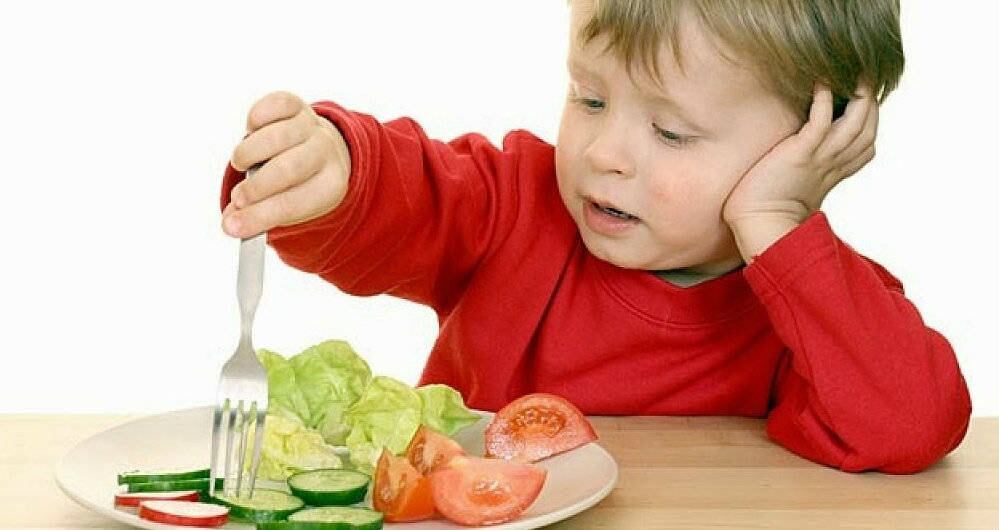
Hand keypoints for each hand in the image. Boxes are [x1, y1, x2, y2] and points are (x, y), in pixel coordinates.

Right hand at [222, 91, 350, 237]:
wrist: (322, 151)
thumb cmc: (298, 184)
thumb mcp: (287, 205)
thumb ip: (257, 213)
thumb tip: (230, 223)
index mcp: (330, 186)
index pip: (293, 204)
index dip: (259, 216)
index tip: (230, 227)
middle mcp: (326, 153)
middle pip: (287, 170)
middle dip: (255, 187)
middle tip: (237, 198)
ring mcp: (311, 126)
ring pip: (275, 138)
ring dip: (248, 154)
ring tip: (241, 164)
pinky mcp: (296, 105)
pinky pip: (272, 108)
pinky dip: (255, 120)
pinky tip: (252, 133)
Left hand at [722, 83, 878, 259]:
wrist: (759, 225)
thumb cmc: (767, 205)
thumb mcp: (795, 181)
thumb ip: (802, 165)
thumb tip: (792, 152)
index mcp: (833, 172)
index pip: (865, 144)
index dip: (871, 120)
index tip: (867, 98)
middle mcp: (833, 164)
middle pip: (868, 129)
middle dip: (872, 101)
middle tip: (867, 74)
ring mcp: (820, 158)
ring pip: (855, 123)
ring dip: (859, 95)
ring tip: (856, 70)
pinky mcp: (801, 154)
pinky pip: (821, 122)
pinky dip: (824, 100)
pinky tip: (822, 81)